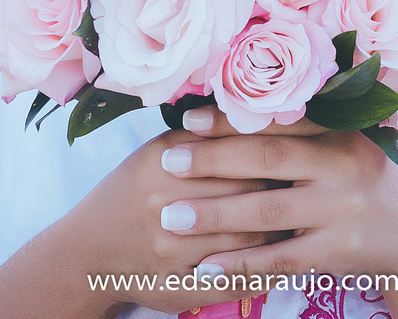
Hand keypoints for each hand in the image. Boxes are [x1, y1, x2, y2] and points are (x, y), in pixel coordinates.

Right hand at [51, 127, 288, 314]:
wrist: (87, 252)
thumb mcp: (156, 153)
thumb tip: (257, 112)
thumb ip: (202, 134)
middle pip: (250, 194)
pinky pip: (239, 279)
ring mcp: (174, 250)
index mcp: (164, 162)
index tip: (299, 152)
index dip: (275, 154)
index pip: (239, 153)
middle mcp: (166, 204)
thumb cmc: (131, 194)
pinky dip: (268, 269)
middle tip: (310, 185)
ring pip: (252, 240)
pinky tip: (284, 259)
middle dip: (284, 190)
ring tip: (302, 219)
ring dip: (283, 231)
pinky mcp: (181, 286)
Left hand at [164, 106, 397, 318]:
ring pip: (267, 211)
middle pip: (267, 159)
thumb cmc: (360, 183)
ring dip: (214, 214)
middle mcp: (342, 167)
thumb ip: (298, 132)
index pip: (277, 120)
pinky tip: (206, 265)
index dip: (231, 118)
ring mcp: (341, 211)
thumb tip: (232, 109)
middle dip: (212, 160)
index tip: (187, 119)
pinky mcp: (337, 252)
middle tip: (167, 162)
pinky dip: (240, 264)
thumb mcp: (342, 149)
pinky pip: (279, 259)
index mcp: (338, 133)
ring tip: (170, 217)